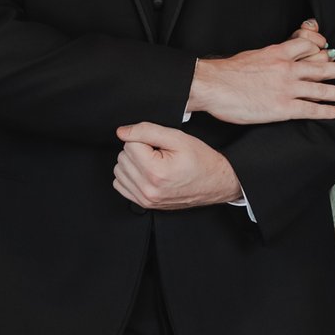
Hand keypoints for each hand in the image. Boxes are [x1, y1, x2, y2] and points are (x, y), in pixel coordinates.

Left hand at [113, 123, 244, 209]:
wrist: (216, 182)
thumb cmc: (201, 161)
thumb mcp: (177, 138)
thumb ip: (147, 131)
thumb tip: (122, 132)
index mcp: (156, 172)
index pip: (129, 144)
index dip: (145, 139)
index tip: (159, 145)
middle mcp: (148, 189)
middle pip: (122, 157)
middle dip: (138, 150)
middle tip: (159, 153)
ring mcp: (146, 199)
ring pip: (119, 170)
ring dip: (133, 163)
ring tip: (154, 162)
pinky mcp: (144, 204)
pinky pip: (120, 185)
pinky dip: (130, 176)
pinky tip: (146, 172)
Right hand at [187, 21, 334, 124]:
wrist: (213, 85)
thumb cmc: (227, 72)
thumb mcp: (251, 56)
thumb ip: (267, 58)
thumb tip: (271, 64)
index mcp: (278, 53)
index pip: (307, 46)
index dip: (319, 48)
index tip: (326, 51)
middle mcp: (287, 68)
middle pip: (321, 66)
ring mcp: (287, 88)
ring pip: (322, 88)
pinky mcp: (283, 108)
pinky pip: (312, 109)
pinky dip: (328, 110)